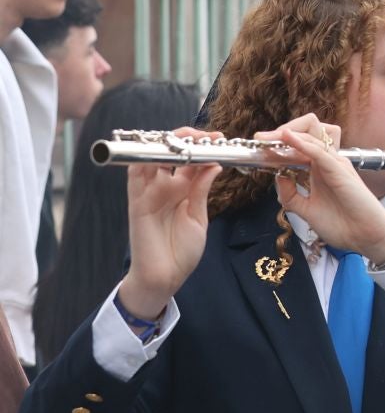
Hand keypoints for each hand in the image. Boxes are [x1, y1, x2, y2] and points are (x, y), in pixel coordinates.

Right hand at [120, 128, 221, 318]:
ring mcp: (149, 192)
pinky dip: (146, 157)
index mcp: (182, 190)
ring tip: (190, 138)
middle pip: (170, 153)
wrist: (164, 277)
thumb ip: (201, 190)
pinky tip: (162, 149)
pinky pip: (135, 174)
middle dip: (188, 139)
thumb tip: (214, 164)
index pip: (189, 160)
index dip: (203, 147)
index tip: (220, 139)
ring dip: (168, 143)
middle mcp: (164, 187)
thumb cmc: (181, 251)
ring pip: (151, 157)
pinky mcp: (136, 201)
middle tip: (209, 135)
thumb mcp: (198, 217)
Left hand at [259, 115, 384, 262]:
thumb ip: (291, 195)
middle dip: (280, 134)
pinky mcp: (340, 170)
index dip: (278, 146)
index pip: (298, 150)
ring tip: (266, 138)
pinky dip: (302, 143)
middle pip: (304, 136)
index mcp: (320, 172)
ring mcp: (335, 165)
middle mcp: (327, 164)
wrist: (366, 238)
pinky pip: (319, 152)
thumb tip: (278, 176)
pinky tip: (287, 137)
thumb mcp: (306, 210)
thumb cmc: (343, 226)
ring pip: (311, 138)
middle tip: (259, 140)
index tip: (257, 149)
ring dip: (287, 135)